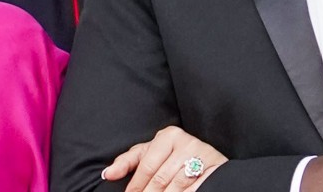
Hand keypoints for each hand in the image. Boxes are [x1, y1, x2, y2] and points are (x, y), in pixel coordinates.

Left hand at [102, 125, 227, 191]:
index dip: (136, 186)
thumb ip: (129, 162)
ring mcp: (202, 156)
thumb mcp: (152, 154)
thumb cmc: (174, 158)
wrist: (210, 163)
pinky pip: (193, 190)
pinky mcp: (215, 170)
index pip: (147, 165)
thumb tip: (107, 174)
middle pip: (161, 179)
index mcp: (169, 136)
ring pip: (176, 187)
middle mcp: (186, 142)